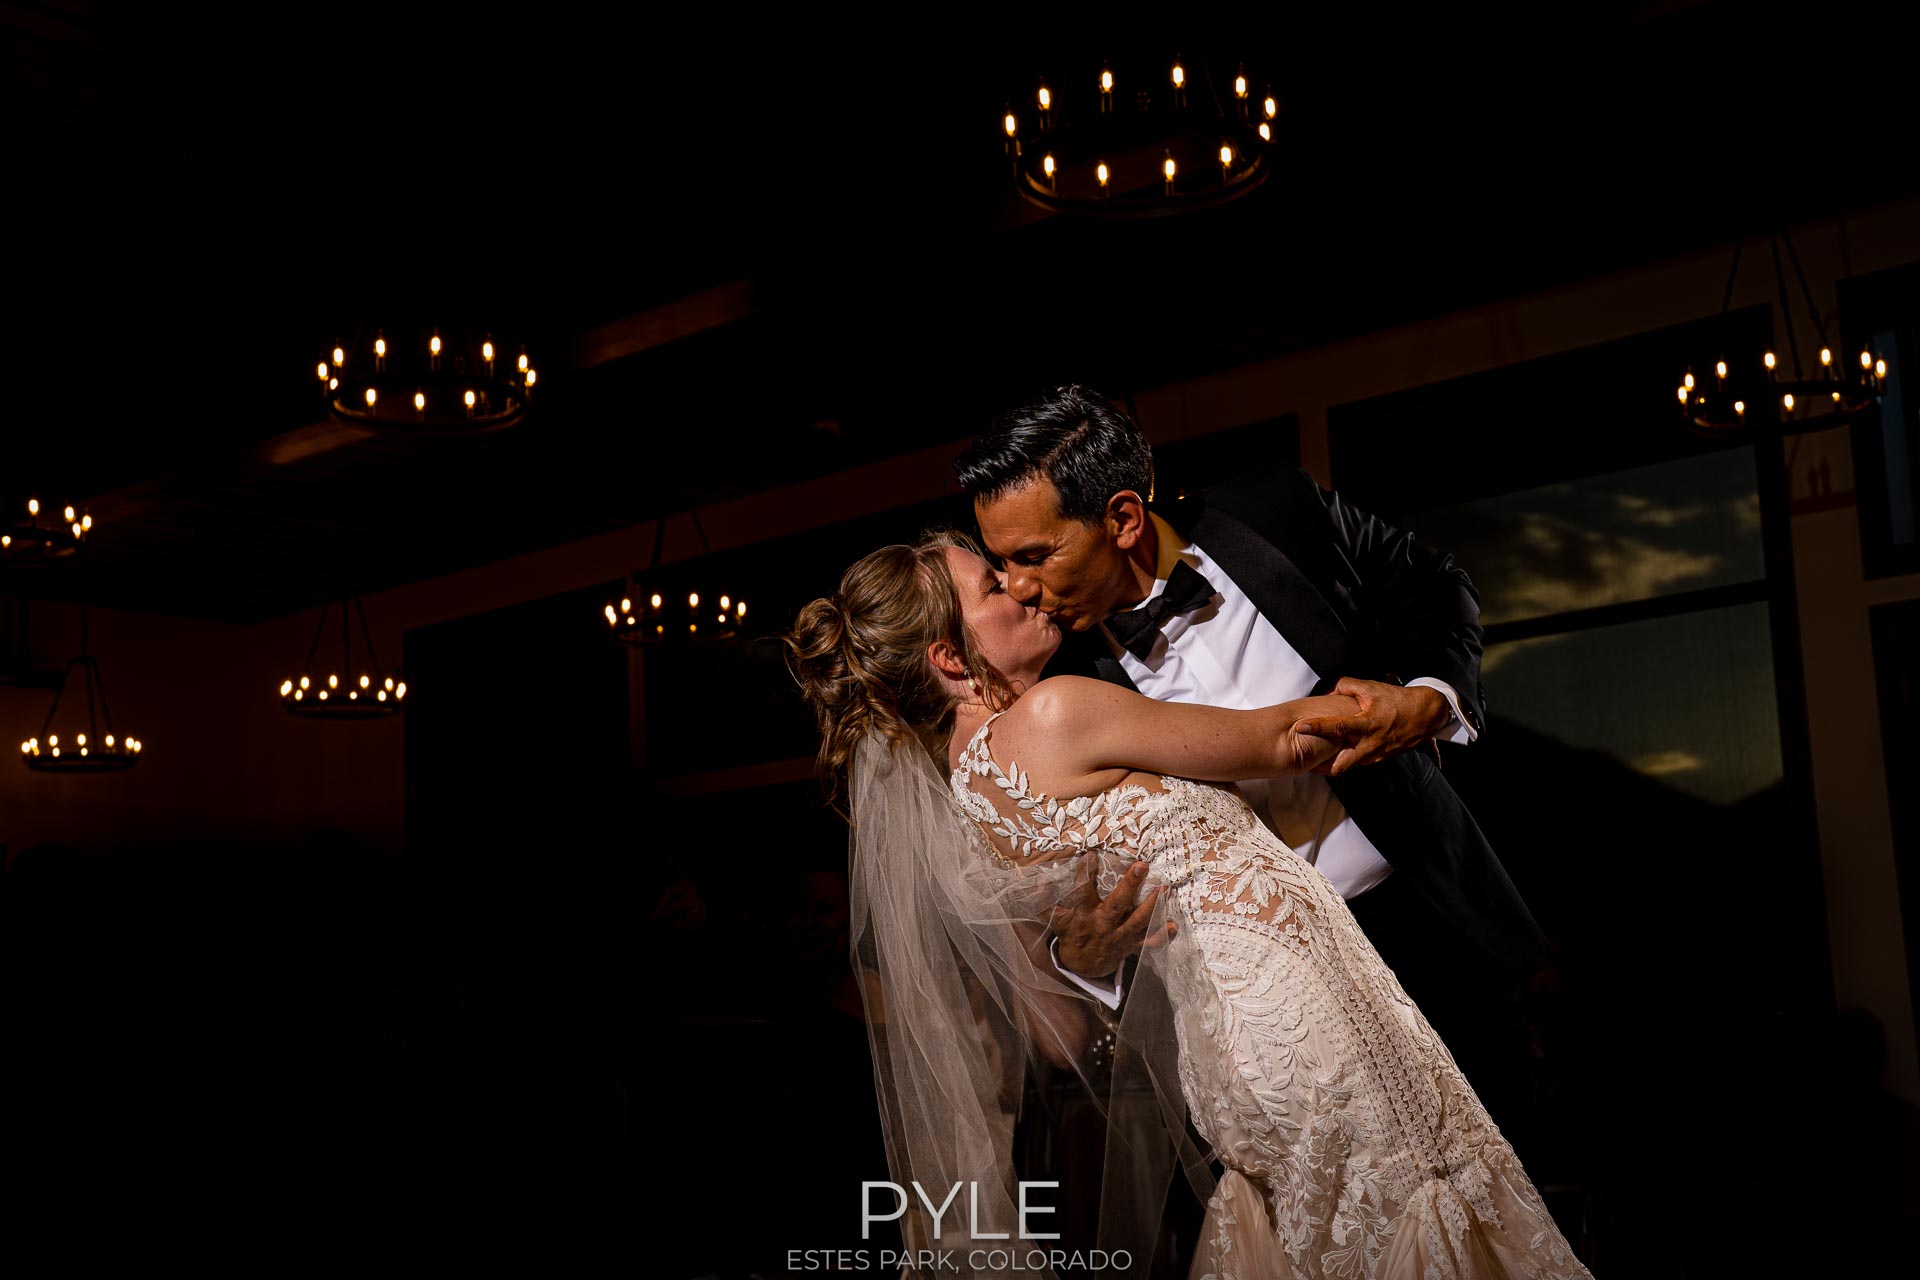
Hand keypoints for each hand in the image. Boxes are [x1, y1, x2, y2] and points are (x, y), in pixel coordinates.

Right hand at [1046, 859, 1176, 980]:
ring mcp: (1120, 936)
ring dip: (1153, 906)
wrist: (1082, 966)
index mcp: (1084, 914)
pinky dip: (1163, 935)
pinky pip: (1150, 943)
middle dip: (1130, 885)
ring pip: (1138, 921)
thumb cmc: (1071, 934)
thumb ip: (1045, 900)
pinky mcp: (1132, 945)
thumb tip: (1035, 881)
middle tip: (1141, 865)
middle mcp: (1104, 924)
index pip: (1083, 890)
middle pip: (1118, 904)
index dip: (1086, 872)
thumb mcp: (1054, 918)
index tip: (1092, 854)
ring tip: (1164, 888)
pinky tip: (1174, 925)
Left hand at [1291, 677, 1446, 775]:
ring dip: (1334, 763)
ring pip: (1349, 766)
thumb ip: (1346, 686)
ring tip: (1319, 757)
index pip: (1338, 727)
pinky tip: (1341, 751)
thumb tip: (1327, 692)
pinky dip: (1348, 758)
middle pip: (1340, 766)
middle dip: (1323, 765)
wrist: (1426, 715)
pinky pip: (1359, 762)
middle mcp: (1370, 744)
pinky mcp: (1380, 759)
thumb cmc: (1397, 700)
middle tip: (1307, 758)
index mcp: (1367, 724)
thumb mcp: (1372, 688)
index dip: (1318, 727)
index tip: (1300, 726)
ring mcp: (1376, 755)